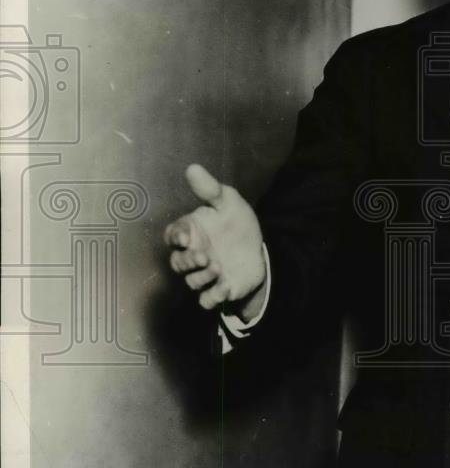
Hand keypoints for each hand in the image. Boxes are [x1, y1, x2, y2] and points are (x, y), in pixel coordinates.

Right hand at [163, 164, 265, 317]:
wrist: (259, 250)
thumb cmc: (237, 224)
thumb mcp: (228, 202)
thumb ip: (210, 189)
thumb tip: (192, 167)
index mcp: (192, 232)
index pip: (172, 236)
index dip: (176, 237)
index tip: (187, 236)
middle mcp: (193, 255)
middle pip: (177, 262)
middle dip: (187, 261)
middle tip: (204, 256)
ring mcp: (204, 275)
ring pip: (191, 282)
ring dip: (202, 278)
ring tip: (219, 267)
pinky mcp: (217, 291)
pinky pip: (207, 301)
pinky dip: (214, 296)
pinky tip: (227, 286)